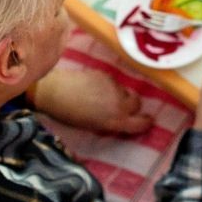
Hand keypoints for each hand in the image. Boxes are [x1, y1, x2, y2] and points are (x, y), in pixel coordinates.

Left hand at [33, 66, 152, 134]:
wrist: (55, 91)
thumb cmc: (69, 115)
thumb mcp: (93, 126)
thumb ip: (111, 123)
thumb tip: (122, 120)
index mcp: (115, 121)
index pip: (142, 123)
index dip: (146, 122)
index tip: (146, 121)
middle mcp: (119, 104)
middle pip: (137, 104)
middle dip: (132, 106)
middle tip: (120, 108)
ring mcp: (114, 88)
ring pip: (126, 91)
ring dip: (120, 95)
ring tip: (102, 97)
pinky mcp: (108, 75)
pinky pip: (115, 82)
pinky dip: (109, 86)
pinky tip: (94, 87)